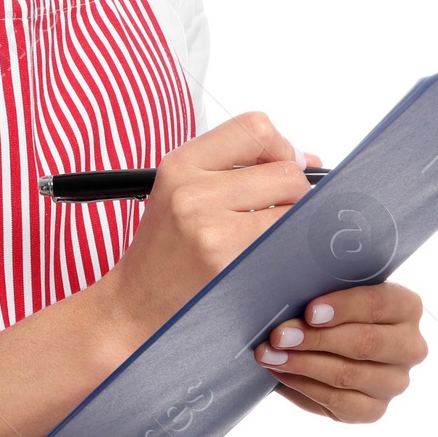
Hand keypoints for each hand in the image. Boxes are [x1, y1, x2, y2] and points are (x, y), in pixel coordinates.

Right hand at [98, 111, 318, 352]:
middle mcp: (192, 191)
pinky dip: (290, 251)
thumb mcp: (181, 195)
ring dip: (296, 225)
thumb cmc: (162, 254)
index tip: (287, 166)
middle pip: (285, 172)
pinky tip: (271, 260)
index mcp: (181, 165)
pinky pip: (285, 244)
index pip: (254, 128)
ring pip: (292, 209)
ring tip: (274, 239)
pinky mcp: (227, 263)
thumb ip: (235, 171)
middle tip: (284, 213)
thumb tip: (304, 160)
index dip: (283, 146)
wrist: (134, 308)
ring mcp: (210, 229)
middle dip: (297, 194)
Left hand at [254, 280, 426, 421]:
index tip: (310, 311)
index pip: (379, 304)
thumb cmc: (332, 305)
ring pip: (348, 375)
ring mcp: (395, 382)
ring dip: (303, 364)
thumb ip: (323, 283)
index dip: (344, 307)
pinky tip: (282, 373)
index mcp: (407, 307)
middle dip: (316, 339)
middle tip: (279, 336)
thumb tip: (289, 288)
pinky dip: (304, 386)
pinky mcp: (375, 410)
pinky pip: (338, 402)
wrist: (333, 340)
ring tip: (270, 355)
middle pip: (365, 343)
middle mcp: (410, 347)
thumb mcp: (334, 286)